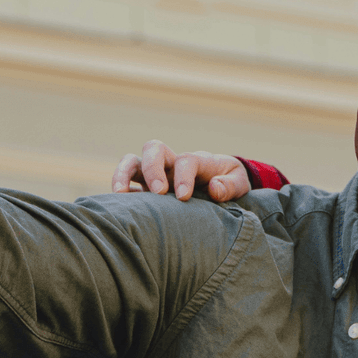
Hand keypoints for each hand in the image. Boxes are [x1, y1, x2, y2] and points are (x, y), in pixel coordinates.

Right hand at [111, 141, 252, 201]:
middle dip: (153, 168)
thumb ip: (230, 186)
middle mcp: (173, 163)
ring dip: (123, 174)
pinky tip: (119, 207)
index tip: (184, 196)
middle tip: (158, 192)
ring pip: (132, 161)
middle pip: (155, 149)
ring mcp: (156, 173)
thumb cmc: (229, 182)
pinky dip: (120, 191)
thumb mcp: (239, 183)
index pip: (186, 160)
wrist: (222, 182)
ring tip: (120, 194)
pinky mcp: (146, 188)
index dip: (183, 176)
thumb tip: (214, 187)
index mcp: (198, 160)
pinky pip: (127, 183)